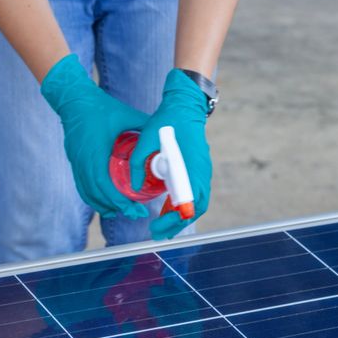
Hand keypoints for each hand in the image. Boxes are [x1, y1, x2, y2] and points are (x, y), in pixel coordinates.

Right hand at [41, 54, 149, 218]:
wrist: (73, 97)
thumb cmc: (100, 106)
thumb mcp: (127, 115)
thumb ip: (145, 126)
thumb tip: (164, 135)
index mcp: (97, 152)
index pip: (105, 185)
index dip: (119, 201)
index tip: (135, 209)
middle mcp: (84, 161)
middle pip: (97, 194)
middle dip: (116, 207)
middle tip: (135, 214)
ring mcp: (77, 162)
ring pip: (87, 193)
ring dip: (103, 205)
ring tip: (120, 212)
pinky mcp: (74, 161)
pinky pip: (82, 185)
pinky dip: (93, 197)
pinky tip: (105, 203)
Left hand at [130, 69, 211, 239]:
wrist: (185, 105)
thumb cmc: (167, 121)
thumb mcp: (145, 140)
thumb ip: (137, 164)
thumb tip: (133, 187)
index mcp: (189, 168)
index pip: (189, 205)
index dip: (174, 220)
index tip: (157, 226)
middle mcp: (201, 173)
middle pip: (196, 209)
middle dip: (178, 224)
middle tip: (158, 233)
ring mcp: (204, 171)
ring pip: (198, 203)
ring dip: (182, 216)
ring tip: (163, 224)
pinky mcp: (202, 168)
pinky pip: (197, 193)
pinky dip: (185, 204)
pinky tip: (169, 207)